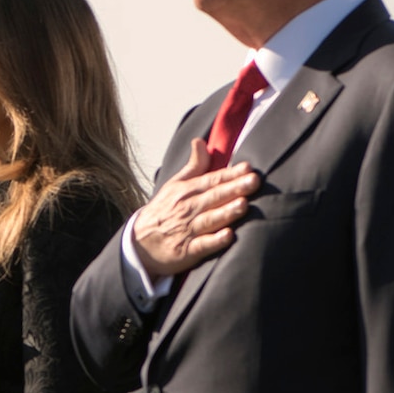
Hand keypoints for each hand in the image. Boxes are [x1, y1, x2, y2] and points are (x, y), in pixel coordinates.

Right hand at [132, 139, 260, 276]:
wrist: (139, 243)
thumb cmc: (163, 212)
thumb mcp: (174, 185)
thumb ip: (193, 166)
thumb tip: (200, 141)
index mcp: (187, 191)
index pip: (212, 180)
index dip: (231, 174)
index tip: (248, 168)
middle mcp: (188, 209)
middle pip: (214, 197)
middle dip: (234, 188)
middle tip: (254, 181)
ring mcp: (187, 230)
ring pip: (210, 219)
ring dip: (226, 212)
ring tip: (243, 205)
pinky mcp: (186, 251)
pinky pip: (202, 245)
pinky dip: (214, 241)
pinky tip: (227, 236)